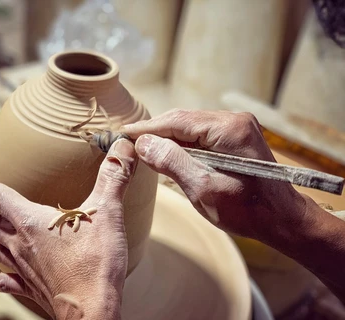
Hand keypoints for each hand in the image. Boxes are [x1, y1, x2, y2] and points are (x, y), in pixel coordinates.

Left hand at [0, 139, 136, 318]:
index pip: (0, 196)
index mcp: (32, 222)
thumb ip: (113, 177)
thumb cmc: (96, 261)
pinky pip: (3, 283)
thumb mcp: (107, 212)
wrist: (92, 308)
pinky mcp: (31, 288)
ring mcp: (23, 268)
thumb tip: (124, 145)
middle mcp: (21, 244)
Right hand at [121, 109, 309, 240]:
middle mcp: (234, 120)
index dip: (147, 128)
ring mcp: (237, 127)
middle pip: (183, 120)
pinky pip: (201, 135)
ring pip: (191, 127)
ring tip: (143, 148)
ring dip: (168, 138)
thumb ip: (171, 161)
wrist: (281, 219)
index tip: (123, 133)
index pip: (176, 120)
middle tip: (129, 142)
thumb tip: (143, 143)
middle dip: (155, 132)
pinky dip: (182, 144)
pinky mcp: (236, 137)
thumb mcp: (202, 187)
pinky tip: (168, 153)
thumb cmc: (245, 209)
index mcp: (228, 128)